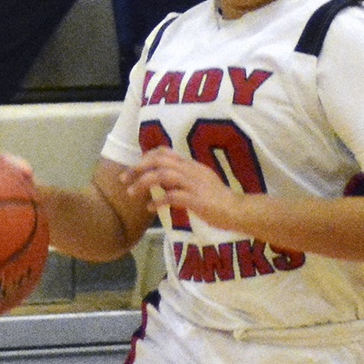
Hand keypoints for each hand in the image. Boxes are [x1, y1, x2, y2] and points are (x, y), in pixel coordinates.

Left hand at [123, 146, 250, 231]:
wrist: (239, 211)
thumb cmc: (221, 200)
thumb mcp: (201, 183)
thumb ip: (185, 179)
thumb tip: (165, 182)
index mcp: (192, 165)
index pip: (165, 152)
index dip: (146, 157)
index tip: (135, 168)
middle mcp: (191, 170)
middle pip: (158, 161)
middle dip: (138, 168)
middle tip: (124, 179)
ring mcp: (194, 184)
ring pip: (162, 175)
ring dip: (143, 183)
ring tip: (131, 193)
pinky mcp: (196, 199)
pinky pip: (172, 196)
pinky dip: (157, 201)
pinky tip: (150, 208)